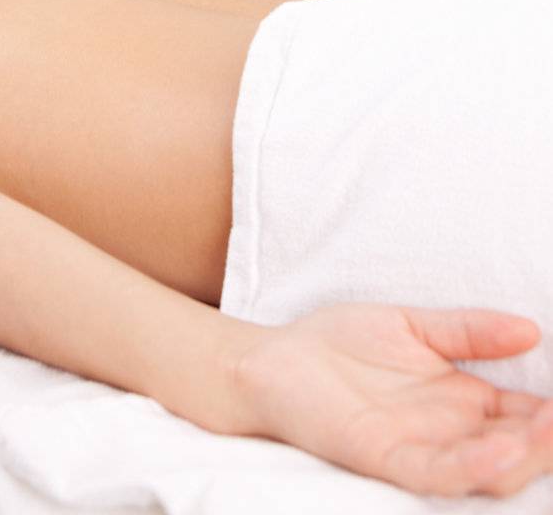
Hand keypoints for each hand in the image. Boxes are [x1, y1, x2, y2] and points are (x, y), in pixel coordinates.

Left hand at [235, 302, 552, 497]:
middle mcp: (449, 432)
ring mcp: (421, 449)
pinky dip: (472, 465)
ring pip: (488, 467)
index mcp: (462, 401)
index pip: (527, 414)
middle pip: (519, 447)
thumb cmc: (339, 345)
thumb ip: (468, 329)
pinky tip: (500, 448)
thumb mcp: (412, 326)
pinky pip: (437, 471)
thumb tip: (532, 328)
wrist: (272, 359)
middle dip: (551, 437)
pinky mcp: (385, 458)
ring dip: (526, 454)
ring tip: (551, 429)